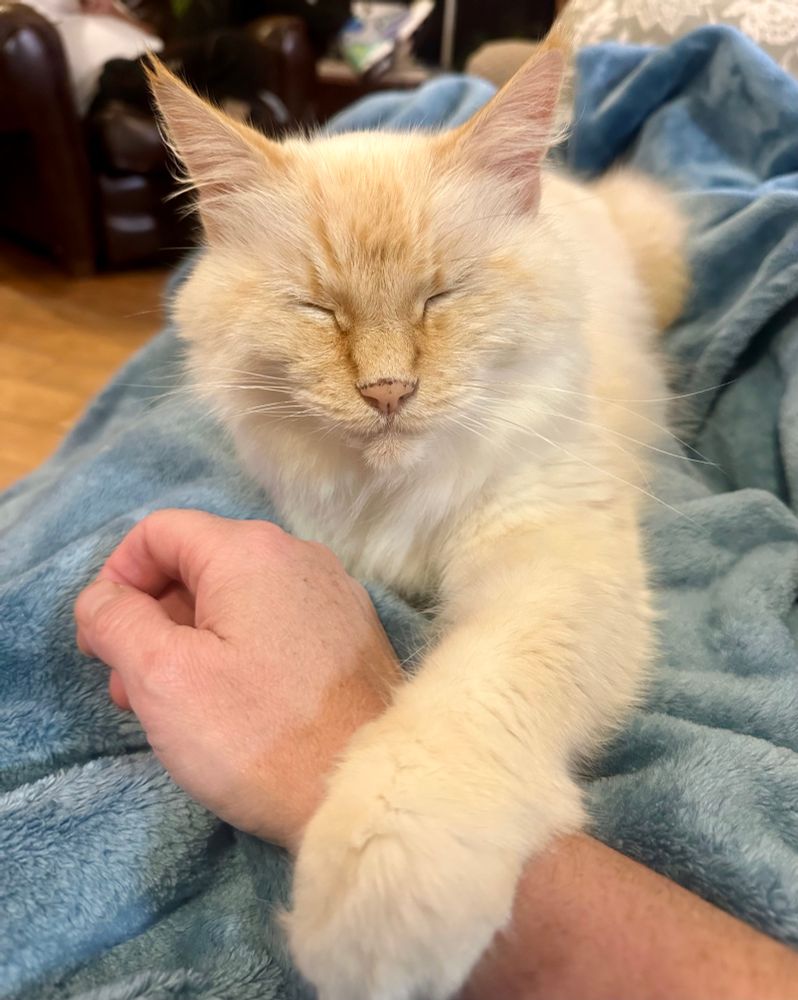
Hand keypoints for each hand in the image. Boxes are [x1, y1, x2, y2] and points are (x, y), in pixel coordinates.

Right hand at [74, 509, 400, 849]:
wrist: (365, 787)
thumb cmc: (258, 733)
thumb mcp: (161, 675)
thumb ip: (116, 620)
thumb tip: (102, 597)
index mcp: (251, 550)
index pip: (158, 533)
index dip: (117, 579)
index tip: (103, 640)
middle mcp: (298, 555)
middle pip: (198, 564)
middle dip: (151, 618)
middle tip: (131, 687)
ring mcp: (331, 593)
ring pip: (235, 597)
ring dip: (189, 639)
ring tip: (173, 706)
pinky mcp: (348, 632)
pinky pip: (273, 622)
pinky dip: (235, 649)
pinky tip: (229, 703)